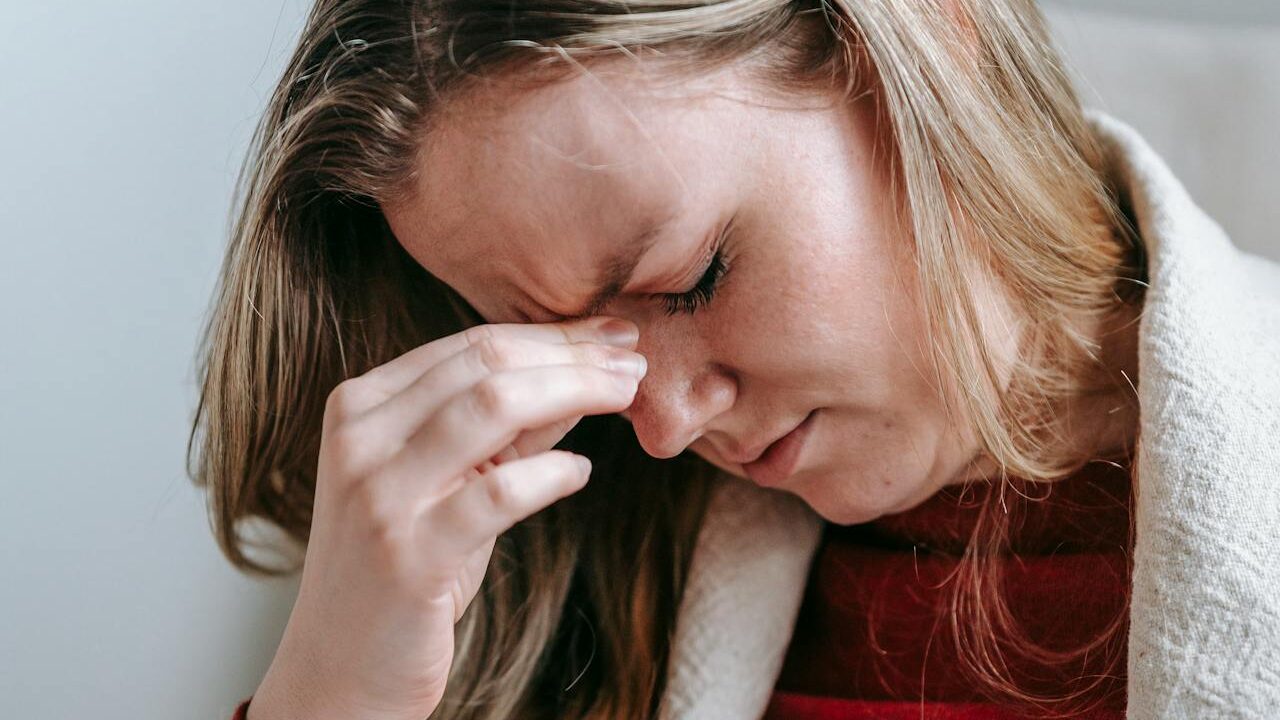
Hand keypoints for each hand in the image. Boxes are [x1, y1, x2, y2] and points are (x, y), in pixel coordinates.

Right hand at [248, 316, 645, 719]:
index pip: (470, 345)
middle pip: (486, 364)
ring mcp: (379, 494)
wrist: (342, 667)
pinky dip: (553, 472)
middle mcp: (361, 438)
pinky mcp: (409, 554)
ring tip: (625, 396)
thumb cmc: (405, 567)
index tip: (611, 335)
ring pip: (493, 406)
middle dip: (572, 355)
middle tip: (633, 360)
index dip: (552, 334)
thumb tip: (583, 370)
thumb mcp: (448, 482)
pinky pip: (500, 492)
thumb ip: (506, 427)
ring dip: (575, 391)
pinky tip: (581, 472)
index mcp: (361, 405)